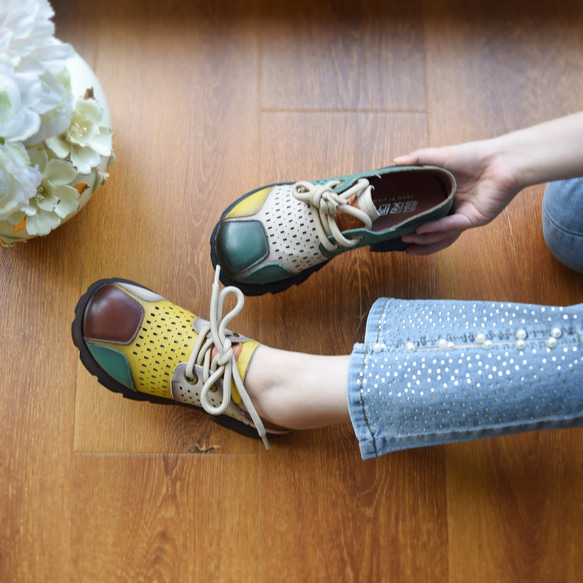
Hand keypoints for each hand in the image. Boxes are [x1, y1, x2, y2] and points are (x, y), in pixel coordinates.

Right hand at [394, 138, 521, 254]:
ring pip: (442, 234)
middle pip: (432, 230)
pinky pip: (452, 226)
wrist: (503, 160)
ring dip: (424, 239)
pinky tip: (422, 229)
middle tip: (399, 241)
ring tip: (407, 240)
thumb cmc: (476, 155)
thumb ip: (418, 159)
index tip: (396, 225)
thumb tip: (395, 161)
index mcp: (447, 196)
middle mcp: (454, 208)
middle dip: (416, 239)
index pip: (426, 213)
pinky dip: (437, 228)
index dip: (412, 221)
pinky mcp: (474, 218)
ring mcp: (464, 215)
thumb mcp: (441, 156)